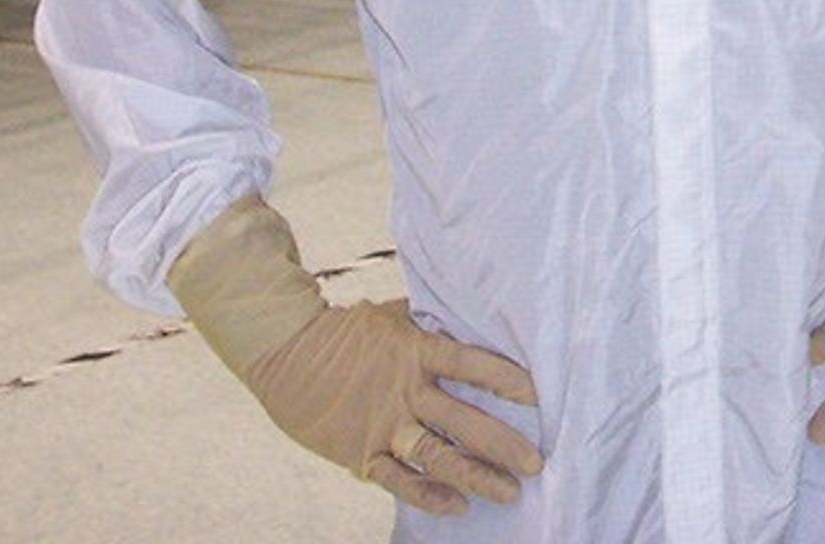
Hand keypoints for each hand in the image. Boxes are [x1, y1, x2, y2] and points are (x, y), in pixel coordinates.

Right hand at [246, 292, 546, 515]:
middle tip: (537, 461)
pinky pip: (399, 480)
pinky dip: (428, 494)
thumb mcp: (392, 317)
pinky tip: (458, 507)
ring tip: (510, 491)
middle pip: (462, 420)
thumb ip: (431, 325)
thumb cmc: (345, 331)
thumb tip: (472, 317)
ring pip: (437, 456)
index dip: (504, 379)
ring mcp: (385, 424)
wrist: (285, 353)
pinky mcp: (362, 452)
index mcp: (416, 351)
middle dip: (503, 443)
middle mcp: (406, 390)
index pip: (469, 363)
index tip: (539, 396)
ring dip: (476, 475)